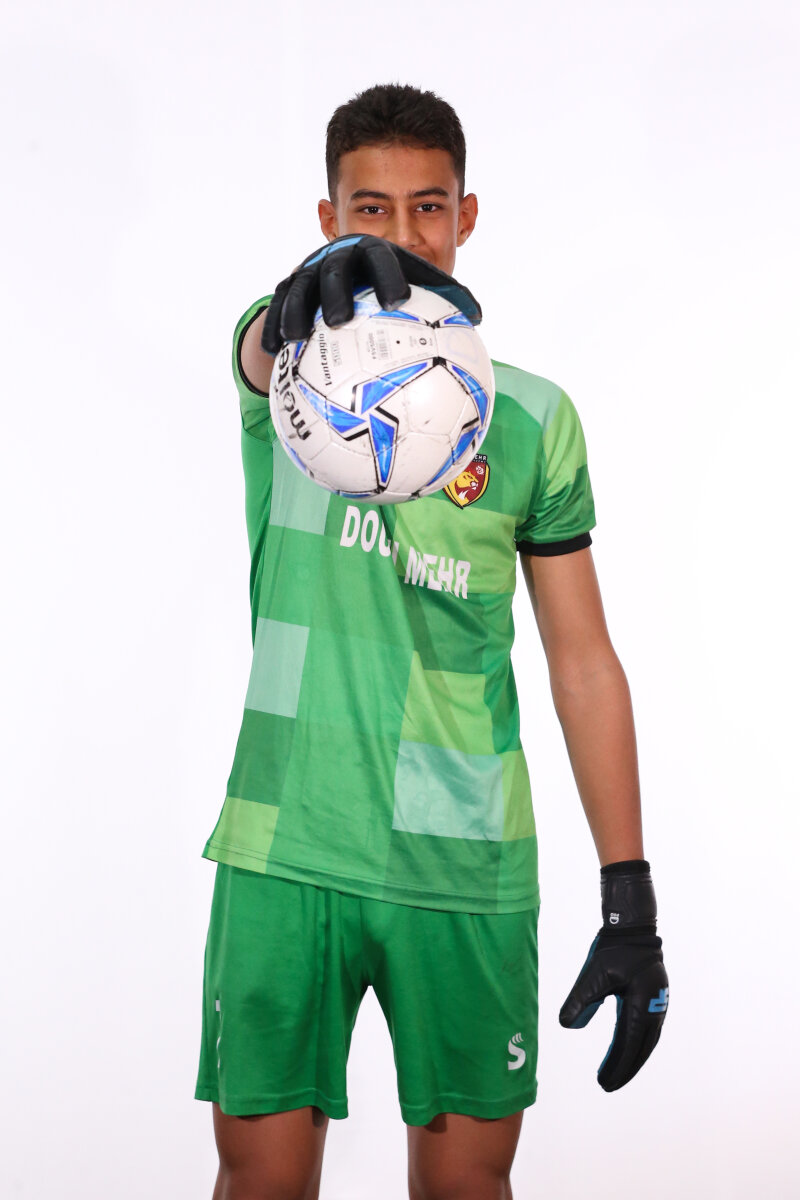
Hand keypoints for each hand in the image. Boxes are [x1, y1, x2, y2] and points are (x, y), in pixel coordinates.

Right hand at [261, 234, 481, 354]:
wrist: (343, 272)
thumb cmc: (387, 283)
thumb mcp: (413, 281)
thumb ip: (443, 296)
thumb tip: (478, 316)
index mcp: (372, 252)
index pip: (382, 257)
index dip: (388, 275)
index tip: (398, 300)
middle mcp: (338, 257)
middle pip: (335, 272)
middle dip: (336, 294)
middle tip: (341, 322)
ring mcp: (310, 271)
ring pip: (300, 288)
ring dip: (296, 312)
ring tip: (298, 339)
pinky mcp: (288, 287)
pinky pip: (279, 306)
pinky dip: (274, 327)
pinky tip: (273, 352)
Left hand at [559, 860, 668, 1091]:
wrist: (634, 928)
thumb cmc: (614, 949)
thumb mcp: (593, 974)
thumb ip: (581, 1000)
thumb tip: (566, 1025)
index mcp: (640, 1005)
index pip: (628, 1045)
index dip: (616, 1066)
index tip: (604, 1083)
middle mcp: (654, 1010)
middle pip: (641, 1049)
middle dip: (625, 1068)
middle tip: (607, 1085)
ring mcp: (657, 1006)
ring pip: (646, 1041)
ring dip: (631, 1058)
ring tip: (614, 1074)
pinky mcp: (654, 1000)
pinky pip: (647, 1030)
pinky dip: (636, 1045)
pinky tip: (624, 1050)